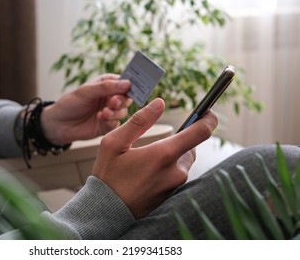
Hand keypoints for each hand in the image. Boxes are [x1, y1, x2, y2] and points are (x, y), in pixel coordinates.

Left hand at [41, 74, 131, 143]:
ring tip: (104, 112)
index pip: (125, 82)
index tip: (130, 88)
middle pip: (127, 98)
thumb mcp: (87, 91)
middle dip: (122, 100)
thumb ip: (107, 87)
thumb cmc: (71, 103)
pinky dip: (110, 120)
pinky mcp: (108, 125)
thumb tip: (127, 83)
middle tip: (113, 102)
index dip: (130, 85)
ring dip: (115, 112)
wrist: (59, 124)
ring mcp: (111, 112)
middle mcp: (111, 97)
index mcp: (108, 84)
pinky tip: (100, 118)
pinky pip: (117, 123)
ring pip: (124, 111)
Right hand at [92, 98, 217, 218]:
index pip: (200, 132)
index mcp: (163, 154)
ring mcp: (175, 185)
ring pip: (184, 161)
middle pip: (191, 147)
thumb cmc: (108, 175)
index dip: (208, 119)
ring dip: (173, 154)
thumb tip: (159, 103)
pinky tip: (147, 172)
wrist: (106, 211)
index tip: (208, 112)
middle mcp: (175, 171)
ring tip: (147, 159)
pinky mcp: (171, 195)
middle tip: (159, 141)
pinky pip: (177, 175)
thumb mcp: (114, 143)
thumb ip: (139, 121)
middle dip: (180, 140)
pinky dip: (168, 168)